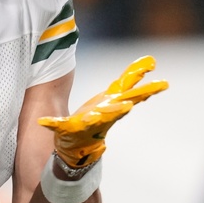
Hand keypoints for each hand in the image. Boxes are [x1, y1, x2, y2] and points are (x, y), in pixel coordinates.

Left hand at [38, 55, 167, 166]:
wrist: (81, 142)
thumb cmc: (101, 114)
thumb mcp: (115, 94)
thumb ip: (131, 78)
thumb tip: (150, 60)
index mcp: (114, 107)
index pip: (132, 97)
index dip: (145, 91)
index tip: (161, 86)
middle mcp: (103, 117)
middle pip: (115, 113)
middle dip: (120, 110)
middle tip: (128, 107)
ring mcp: (85, 125)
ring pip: (89, 122)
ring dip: (92, 120)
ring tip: (92, 116)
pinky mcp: (67, 129)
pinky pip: (58, 125)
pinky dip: (51, 123)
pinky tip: (43, 120)